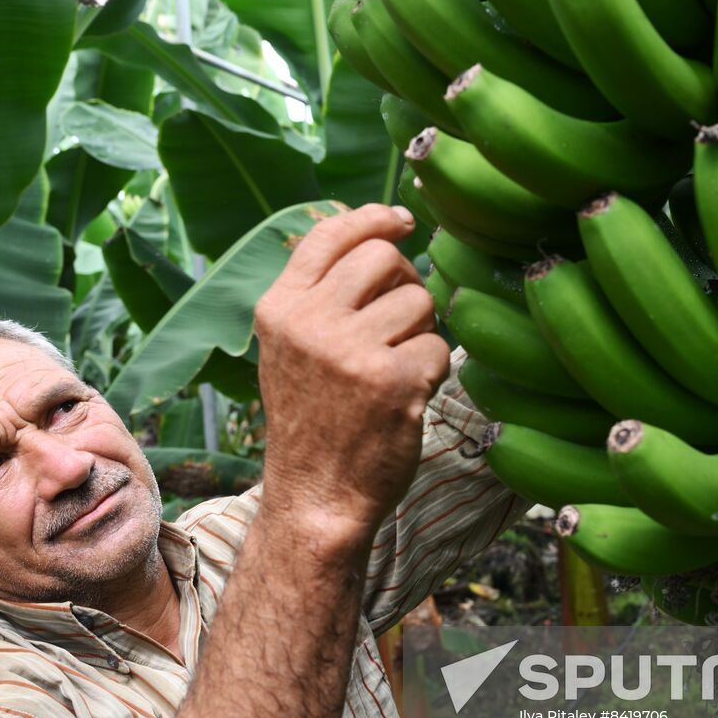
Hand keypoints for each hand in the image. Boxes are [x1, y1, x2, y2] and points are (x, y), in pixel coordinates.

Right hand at [254, 204, 448, 542]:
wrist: (315, 498)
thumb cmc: (313, 421)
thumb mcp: (291, 349)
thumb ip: (320, 295)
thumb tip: (379, 234)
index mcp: (279, 309)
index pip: (329, 234)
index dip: (372, 218)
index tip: (402, 221)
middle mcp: (309, 323)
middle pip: (383, 258)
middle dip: (405, 282)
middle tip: (401, 320)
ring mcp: (350, 352)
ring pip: (419, 301)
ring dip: (421, 331)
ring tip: (397, 367)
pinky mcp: (391, 382)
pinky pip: (437, 347)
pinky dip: (433, 371)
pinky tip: (407, 397)